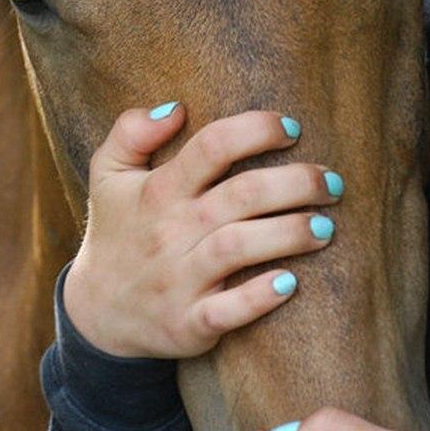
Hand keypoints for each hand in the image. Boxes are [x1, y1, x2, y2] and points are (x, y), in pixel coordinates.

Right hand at [63, 103, 342, 357]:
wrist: (97, 314)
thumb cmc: (117, 231)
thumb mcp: (107, 173)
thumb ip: (131, 130)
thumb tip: (176, 107)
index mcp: (158, 190)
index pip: (212, 146)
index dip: (256, 130)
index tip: (292, 127)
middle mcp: (171, 231)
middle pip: (242, 195)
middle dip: (296, 184)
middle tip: (332, 183)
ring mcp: (180, 279)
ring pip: (241, 248)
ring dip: (289, 234)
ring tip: (326, 227)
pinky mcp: (189, 323)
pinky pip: (229, 311)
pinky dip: (260, 297)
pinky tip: (290, 282)